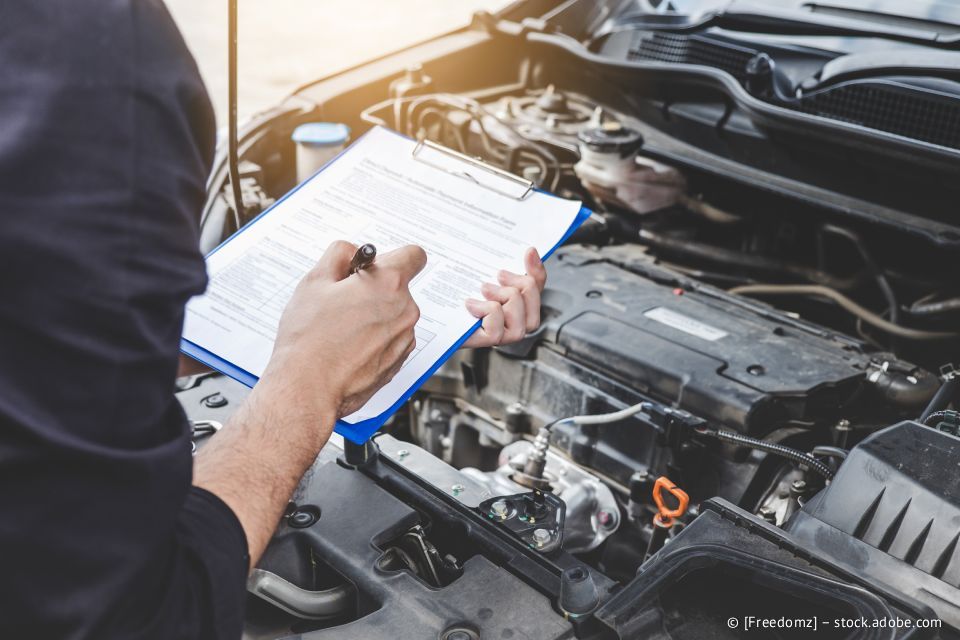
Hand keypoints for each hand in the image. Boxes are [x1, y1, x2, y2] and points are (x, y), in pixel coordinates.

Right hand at [260, 241, 425, 420]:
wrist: (308, 387)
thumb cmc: (309, 339)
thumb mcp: (315, 281)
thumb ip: (340, 254)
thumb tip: (352, 250)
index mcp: (388, 284)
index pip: (413, 255)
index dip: (392, 257)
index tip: (376, 265)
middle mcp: (405, 310)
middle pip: (398, 287)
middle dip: (375, 289)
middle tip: (343, 300)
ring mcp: (405, 337)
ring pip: (394, 314)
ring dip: (375, 315)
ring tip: (342, 328)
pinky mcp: (399, 360)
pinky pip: (392, 338)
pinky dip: (376, 338)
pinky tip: (349, 346)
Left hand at [463, 247, 546, 347]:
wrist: (426, 310)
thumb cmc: (453, 292)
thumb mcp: (477, 271)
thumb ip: (502, 264)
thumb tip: (530, 250)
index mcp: (514, 299)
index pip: (537, 286)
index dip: (537, 269)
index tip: (528, 252)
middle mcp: (512, 319)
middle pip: (533, 302)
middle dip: (521, 285)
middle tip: (499, 276)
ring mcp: (502, 334)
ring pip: (522, 320)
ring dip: (504, 299)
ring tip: (484, 290)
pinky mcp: (486, 341)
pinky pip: (497, 331)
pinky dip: (486, 312)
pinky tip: (471, 304)